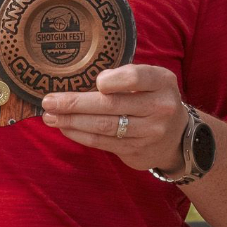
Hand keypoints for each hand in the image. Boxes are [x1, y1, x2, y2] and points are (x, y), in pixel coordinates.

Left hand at [42, 64, 190, 173]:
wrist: (177, 137)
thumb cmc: (155, 98)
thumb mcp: (152, 79)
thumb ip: (126, 75)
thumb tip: (92, 81)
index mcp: (162, 83)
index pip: (137, 78)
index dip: (115, 80)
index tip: (96, 82)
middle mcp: (159, 108)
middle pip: (112, 105)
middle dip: (76, 104)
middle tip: (49, 101)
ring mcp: (149, 133)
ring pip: (104, 127)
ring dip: (72, 122)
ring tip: (49, 116)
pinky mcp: (136, 151)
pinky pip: (102, 142)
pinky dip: (80, 135)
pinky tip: (65, 127)